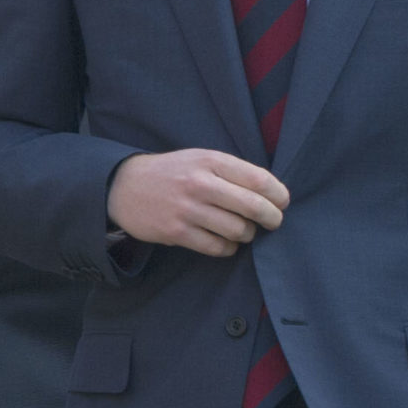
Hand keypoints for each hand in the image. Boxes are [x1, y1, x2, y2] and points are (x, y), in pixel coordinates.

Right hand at [107, 150, 288, 257]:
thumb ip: (232, 172)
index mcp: (210, 161)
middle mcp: (200, 183)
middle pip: (253, 207)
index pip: (259, 180)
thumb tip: (272, 194)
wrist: (125, 186)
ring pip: (238, 230)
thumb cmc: (173, 173)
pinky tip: (226, 241)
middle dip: (272, 218)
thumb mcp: (200, 159)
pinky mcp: (176, 232)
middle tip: (274, 222)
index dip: (279, 195)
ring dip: (248, 235)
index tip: (282, 202)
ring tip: (244, 231)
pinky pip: (218, 247)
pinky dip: (229, 247)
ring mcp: (187, 209)